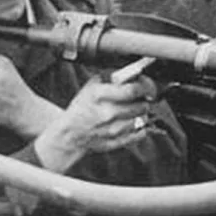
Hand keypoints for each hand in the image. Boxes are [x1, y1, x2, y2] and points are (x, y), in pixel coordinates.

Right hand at [33, 76, 157, 172]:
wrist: (69, 135)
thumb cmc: (81, 109)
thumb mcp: (90, 88)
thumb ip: (110, 79)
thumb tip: (131, 73)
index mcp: (100, 96)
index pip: (133, 90)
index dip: (144, 87)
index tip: (146, 86)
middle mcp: (108, 113)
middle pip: (141, 105)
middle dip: (144, 100)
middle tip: (141, 98)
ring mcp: (113, 129)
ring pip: (143, 119)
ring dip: (142, 113)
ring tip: (134, 110)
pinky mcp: (117, 142)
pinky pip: (140, 133)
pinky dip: (141, 127)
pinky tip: (133, 122)